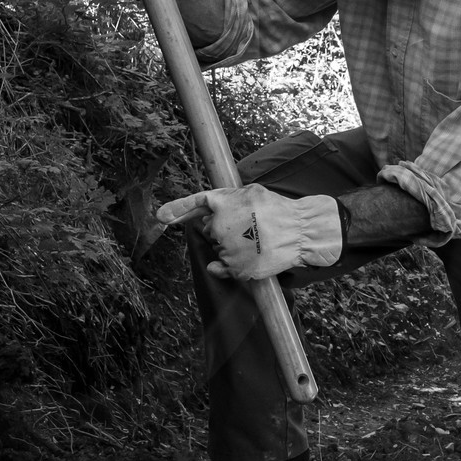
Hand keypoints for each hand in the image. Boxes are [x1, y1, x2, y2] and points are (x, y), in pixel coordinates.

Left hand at [156, 184, 344, 280]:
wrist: (300, 231)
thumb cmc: (277, 210)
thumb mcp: (250, 193)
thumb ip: (225, 201)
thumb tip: (204, 218)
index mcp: (222, 203)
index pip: (194, 204)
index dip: (176, 209)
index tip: (161, 216)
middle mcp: (219, 225)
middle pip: (209, 230)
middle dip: (222, 228)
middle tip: (249, 226)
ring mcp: (226, 248)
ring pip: (219, 248)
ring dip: (232, 246)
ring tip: (256, 239)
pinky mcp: (235, 267)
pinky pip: (223, 268)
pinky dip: (232, 266)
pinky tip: (251, 255)